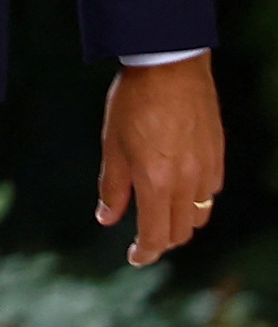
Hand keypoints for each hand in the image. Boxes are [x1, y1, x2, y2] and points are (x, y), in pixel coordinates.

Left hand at [98, 54, 224, 266]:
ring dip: (180, 224)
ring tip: (161, 218)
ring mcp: (207, 170)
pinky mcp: (218, 156)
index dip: (145, 252)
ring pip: (200, 215)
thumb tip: (107, 219)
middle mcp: (188, 182)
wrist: (171, 68)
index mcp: (157, 183)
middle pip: (181, 231)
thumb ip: (112, 187)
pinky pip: (211, 192)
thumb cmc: (133, 103)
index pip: (155, 235)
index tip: (134, 258)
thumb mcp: (112, 145)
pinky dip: (196, 200)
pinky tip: (180, 191)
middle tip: (144, 241)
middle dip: (162, 242)